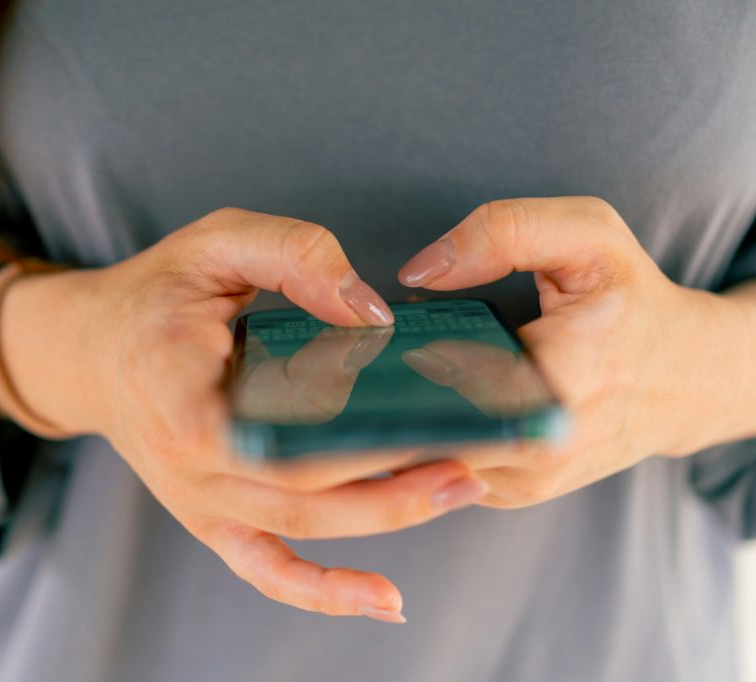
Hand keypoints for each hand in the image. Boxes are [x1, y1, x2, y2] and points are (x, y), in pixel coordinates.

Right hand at [0, 208, 489, 621]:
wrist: (93, 352)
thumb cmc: (156, 296)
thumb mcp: (215, 243)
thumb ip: (294, 256)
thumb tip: (372, 312)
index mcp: (179, 394)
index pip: (275, 432)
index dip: (354, 437)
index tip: (426, 418)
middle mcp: (186, 465)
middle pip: (303, 491)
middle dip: (396, 481)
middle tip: (473, 454)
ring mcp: (199, 502)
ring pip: (301, 529)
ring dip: (385, 520)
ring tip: (460, 488)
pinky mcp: (211, 521)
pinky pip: (268, 570)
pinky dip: (326, 592)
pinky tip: (388, 599)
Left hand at [399, 196, 751, 507]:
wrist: (686, 379)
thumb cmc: (633, 302)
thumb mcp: (588, 236)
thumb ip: (503, 232)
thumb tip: (421, 271)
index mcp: (558, 384)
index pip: (440, 385)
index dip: (389, 359)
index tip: (366, 334)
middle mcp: (538, 451)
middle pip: (417, 431)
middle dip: (377, 394)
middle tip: (352, 354)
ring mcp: (522, 481)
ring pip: (420, 458)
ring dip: (390, 419)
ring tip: (373, 373)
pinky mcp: (511, 492)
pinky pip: (438, 468)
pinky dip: (416, 435)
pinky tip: (408, 397)